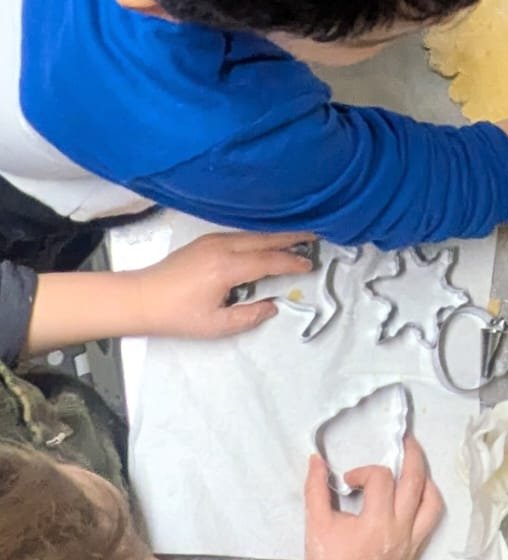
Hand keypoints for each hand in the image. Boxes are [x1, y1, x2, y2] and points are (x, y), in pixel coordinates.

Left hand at [132, 231, 314, 337]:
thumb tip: (272, 306)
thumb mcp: (215, 325)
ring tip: (297, 237)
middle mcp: (222, 247)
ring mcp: (212, 241)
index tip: (311, 264)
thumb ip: (248, 317)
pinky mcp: (204, 241)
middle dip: (290, 238)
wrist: (141, 298)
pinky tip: (266, 241)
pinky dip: (259, 237)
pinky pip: (240, 235)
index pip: (268, 261)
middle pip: (264, 239)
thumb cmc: (177, 315)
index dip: (291, 263)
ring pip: (252, 234)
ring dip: (275, 236)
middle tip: (314, 236)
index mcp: (226, 268)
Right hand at [300, 436, 442, 559]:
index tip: (349, 481)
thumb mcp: (316, 522)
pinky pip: (430, 523)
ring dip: (426, 481)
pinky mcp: (413, 554)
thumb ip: (316, 487)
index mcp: (377, 523)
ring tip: (415, 468)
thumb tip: (316, 459)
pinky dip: (426, 505)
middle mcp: (400, 532)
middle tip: (407, 441)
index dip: (364, 471)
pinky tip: (414, 496)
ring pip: (432, 504)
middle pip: (417, 482)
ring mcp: (410, 544)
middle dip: (413, 456)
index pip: (382, 479)